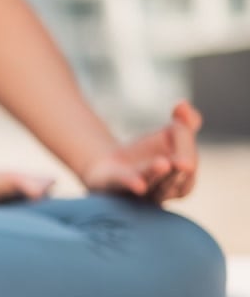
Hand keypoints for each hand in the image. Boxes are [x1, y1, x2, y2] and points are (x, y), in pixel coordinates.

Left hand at [81, 101, 200, 203]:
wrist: (109, 165)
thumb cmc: (148, 152)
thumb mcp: (172, 134)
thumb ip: (186, 121)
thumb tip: (183, 104)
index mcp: (181, 180)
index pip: (188, 163)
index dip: (185, 145)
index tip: (177, 122)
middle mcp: (162, 191)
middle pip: (176, 182)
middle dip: (180, 170)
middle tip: (183, 162)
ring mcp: (137, 192)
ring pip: (151, 185)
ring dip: (156, 174)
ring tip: (163, 163)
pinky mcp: (113, 186)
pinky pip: (124, 187)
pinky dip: (132, 184)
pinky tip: (139, 185)